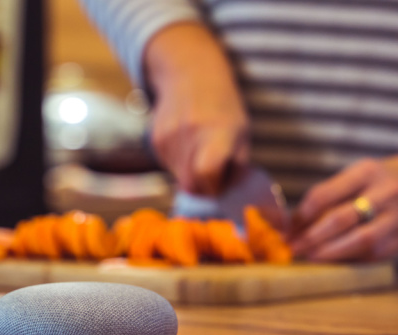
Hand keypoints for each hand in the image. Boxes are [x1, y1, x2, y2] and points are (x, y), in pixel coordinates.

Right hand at [145, 23, 248, 195]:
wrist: (191, 76)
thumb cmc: (224, 109)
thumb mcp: (242, 134)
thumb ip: (237, 167)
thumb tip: (226, 196)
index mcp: (218, 133)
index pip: (207, 173)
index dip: (215, 187)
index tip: (222, 183)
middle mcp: (190, 134)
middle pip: (191, 185)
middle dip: (204, 187)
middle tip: (214, 174)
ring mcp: (169, 137)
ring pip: (179, 178)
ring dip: (192, 173)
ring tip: (201, 149)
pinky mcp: (155, 140)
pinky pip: (169, 166)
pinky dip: (181, 162)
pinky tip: (188, 142)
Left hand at [289, 157, 397, 261]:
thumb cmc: (387, 180)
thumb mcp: (363, 174)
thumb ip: (333, 194)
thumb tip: (296, 222)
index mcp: (367, 171)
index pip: (325, 194)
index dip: (302, 215)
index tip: (287, 228)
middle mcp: (385, 192)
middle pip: (340, 219)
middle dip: (312, 237)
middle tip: (293, 248)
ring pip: (360, 240)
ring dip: (331, 252)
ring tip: (311, 258)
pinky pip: (374, 253)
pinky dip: (352, 259)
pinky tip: (335, 262)